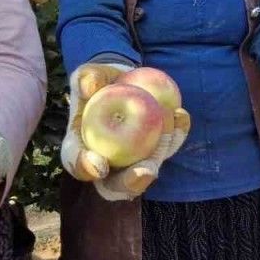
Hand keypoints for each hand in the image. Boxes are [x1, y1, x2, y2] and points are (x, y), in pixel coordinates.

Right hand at [61, 62, 191, 200]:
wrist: (122, 81)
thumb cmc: (98, 80)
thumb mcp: (89, 73)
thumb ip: (87, 78)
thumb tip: (90, 87)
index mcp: (79, 149)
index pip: (78, 165)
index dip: (87, 168)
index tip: (100, 164)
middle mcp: (106, 163)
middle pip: (115, 186)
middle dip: (131, 182)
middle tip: (146, 171)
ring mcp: (131, 162)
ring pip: (146, 171)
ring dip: (160, 153)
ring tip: (168, 125)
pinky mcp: (155, 150)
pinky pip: (167, 149)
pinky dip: (177, 135)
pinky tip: (181, 115)